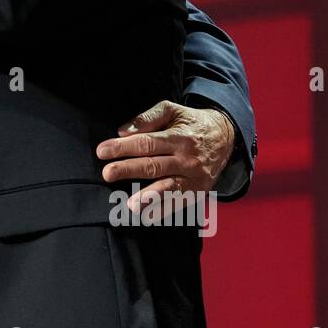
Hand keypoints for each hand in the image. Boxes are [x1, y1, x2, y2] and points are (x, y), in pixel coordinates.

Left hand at [95, 100, 235, 214]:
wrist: (226, 136)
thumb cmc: (190, 122)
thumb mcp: (172, 110)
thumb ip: (148, 118)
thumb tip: (123, 131)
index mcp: (179, 137)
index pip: (147, 143)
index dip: (123, 147)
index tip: (102, 151)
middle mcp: (187, 159)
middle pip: (154, 165)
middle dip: (129, 170)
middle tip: (107, 174)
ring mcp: (194, 177)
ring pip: (169, 188)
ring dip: (149, 197)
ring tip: (130, 204)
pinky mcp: (198, 191)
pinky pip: (180, 203)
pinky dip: (164, 211)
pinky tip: (148, 216)